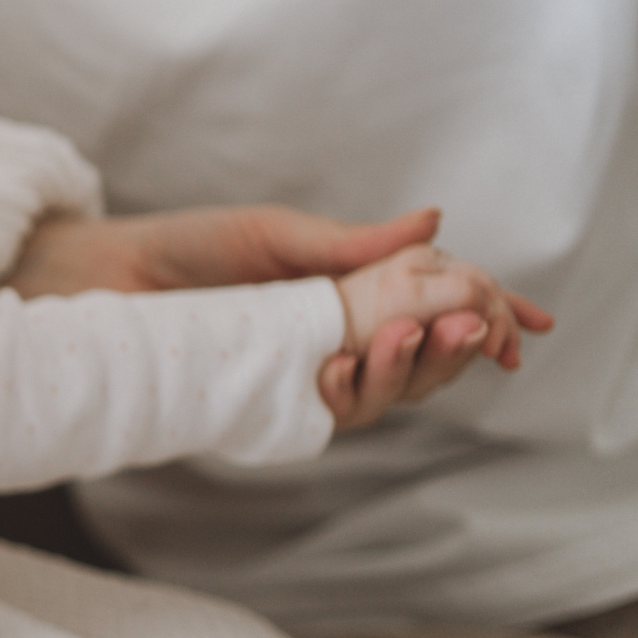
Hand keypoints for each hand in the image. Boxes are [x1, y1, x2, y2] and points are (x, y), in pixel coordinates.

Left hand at [12, 202, 555, 426]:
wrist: (107, 280)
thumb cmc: (186, 250)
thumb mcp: (274, 234)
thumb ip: (352, 242)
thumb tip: (436, 222)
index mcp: (352, 293)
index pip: (439, 311)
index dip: (491, 321)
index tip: (531, 326)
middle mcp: (339, 340)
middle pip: (428, 361)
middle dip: (461, 350)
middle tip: (473, 332)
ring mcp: (305, 373)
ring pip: (387, 395)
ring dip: (410, 373)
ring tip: (407, 338)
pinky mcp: (267, 401)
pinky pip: (326, 414)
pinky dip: (346, 395)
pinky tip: (343, 372)